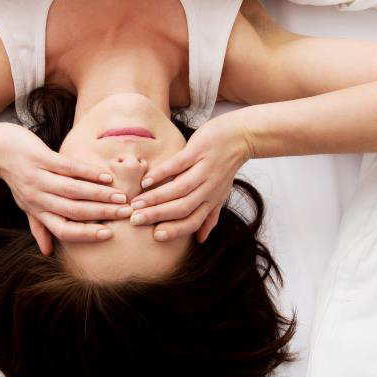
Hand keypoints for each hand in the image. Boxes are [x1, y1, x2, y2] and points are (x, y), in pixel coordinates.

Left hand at [0, 123, 130, 254]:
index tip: (108, 234)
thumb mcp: (25, 204)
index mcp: (37, 211)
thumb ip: (38, 227)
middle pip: (73, 210)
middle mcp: (37, 197)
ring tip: (120, 196)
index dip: (86, 234)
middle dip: (101, 213)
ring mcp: (38, 177)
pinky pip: (68, 168)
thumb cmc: (16, 177)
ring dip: (99, 194)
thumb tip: (47, 253)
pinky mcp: (40, 158)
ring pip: (73, 190)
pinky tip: (105, 177)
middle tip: (125, 213)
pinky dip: (88, 173)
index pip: (63, 229)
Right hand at [131, 112, 251, 242]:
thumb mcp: (220, 193)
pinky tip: (146, 180)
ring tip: (136, 203)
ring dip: (156, 197)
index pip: (193, 220)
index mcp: (211, 200)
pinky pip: (178, 164)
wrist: (241, 136)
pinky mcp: (198, 151)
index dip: (175, 230)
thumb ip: (210, 216)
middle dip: (158, 215)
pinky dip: (161, 173)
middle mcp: (209, 188)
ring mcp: (204, 169)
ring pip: (179, 189)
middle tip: (136, 219)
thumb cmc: (226, 166)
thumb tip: (200, 240)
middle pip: (182, 207)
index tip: (155, 236)